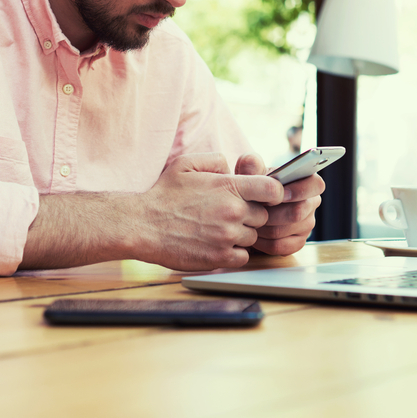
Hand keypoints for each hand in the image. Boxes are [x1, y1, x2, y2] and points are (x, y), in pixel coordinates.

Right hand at [135, 153, 283, 270]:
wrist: (142, 225)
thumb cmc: (164, 195)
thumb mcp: (186, 164)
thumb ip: (215, 160)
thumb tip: (232, 167)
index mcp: (229, 186)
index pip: (273, 189)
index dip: (274, 194)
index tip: (266, 198)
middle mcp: (233, 211)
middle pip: (263, 216)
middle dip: (250, 215)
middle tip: (228, 215)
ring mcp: (228, 236)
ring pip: (252, 237)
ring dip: (240, 235)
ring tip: (217, 230)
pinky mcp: (220, 257)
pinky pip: (242, 256)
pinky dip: (233, 252)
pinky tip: (216, 244)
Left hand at [235, 153, 322, 255]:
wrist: (248, 206)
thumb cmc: (255, 186)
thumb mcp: (251, 172)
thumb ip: (250, 164)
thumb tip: (252, 163)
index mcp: (307, 182)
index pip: (316, 185)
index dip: (299, 190)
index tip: (279, 194)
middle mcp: (311, 204)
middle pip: (299, 212)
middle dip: (273, 212)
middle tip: (255, 210)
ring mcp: (306, 225)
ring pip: (286, 230)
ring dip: (264, 227)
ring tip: (250, 222)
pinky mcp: (297, 242)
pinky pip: (280, 246)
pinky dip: (263, 242)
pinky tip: (254, 235)